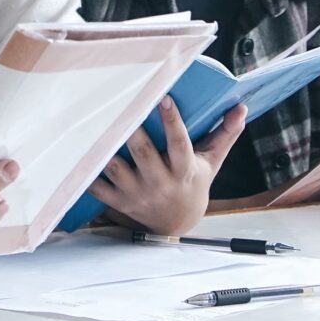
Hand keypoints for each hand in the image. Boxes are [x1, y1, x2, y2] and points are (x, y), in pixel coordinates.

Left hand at [91, 100, 245, 236]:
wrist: (177, 223)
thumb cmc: (194, 183)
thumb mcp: (211, 161)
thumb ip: (225, 134)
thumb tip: (241, 107)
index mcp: (184, 170)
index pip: (179, 144)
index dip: (172, 121)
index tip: (164, 97)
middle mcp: (160, 182)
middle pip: (142, 152)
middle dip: (131, 128)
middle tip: (120, 101)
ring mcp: (137, 193)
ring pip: (116, 167)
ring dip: (104, 147)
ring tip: (94, 120)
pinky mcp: (119, 202)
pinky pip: (97, 187)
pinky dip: (86, 172)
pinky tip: (78, 151)